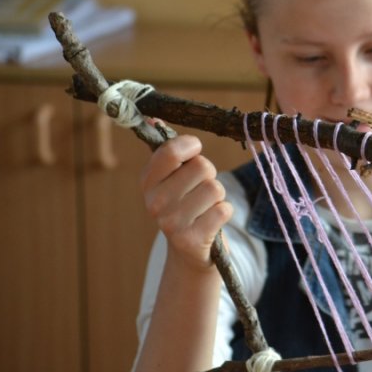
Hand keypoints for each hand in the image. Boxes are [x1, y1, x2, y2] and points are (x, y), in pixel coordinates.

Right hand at [140, 135, 232, 272]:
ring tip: (205, 206)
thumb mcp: (170, 179)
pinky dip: (224, 212)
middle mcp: (154, 203)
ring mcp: (171, 223)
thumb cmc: (185, 205)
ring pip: (215, 188)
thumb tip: (152, 119)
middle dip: (209, 175)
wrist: (189, 253)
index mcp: (147, 182)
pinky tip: (212, 221)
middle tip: (200, 189)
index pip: (170, 150)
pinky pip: (224, 210)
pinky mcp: (191, 240)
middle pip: (202, 167)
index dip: (191, 145)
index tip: (195, 150)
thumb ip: (165, 150)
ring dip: (218, 196)